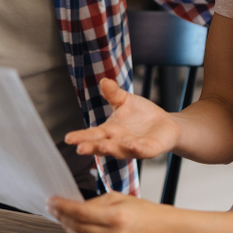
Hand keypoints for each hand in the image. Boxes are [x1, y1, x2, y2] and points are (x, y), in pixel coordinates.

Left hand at [48, 192, 172, 232]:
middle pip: (78, 229)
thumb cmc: (143, 212)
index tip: (52, 202)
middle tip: (55, 209)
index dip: (62, 207)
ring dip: (70, 230)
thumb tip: (73, 207)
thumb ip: (95, 203)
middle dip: (63, 218)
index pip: (80, 213)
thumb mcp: (119, 198)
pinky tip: (81, 232)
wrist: (162, 232)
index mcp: (117, 218)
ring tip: (67, 219)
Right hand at [64, 79, 180, 159]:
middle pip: (103, 147)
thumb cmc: (141, 114)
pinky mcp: (150, 150)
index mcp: (110, 131)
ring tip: (103, 145)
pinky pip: (142, 150)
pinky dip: (136, 148)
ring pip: (121, 151)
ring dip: (112, 149)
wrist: (164, 124)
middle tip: (80, 148)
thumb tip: (104, 81)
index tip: (68, 138)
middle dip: (92, 148)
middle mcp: (119, 142)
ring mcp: (134, 148)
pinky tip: (132, 144)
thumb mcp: (125, 101)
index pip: (93, 135)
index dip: (81, 137)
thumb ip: (113, 94)